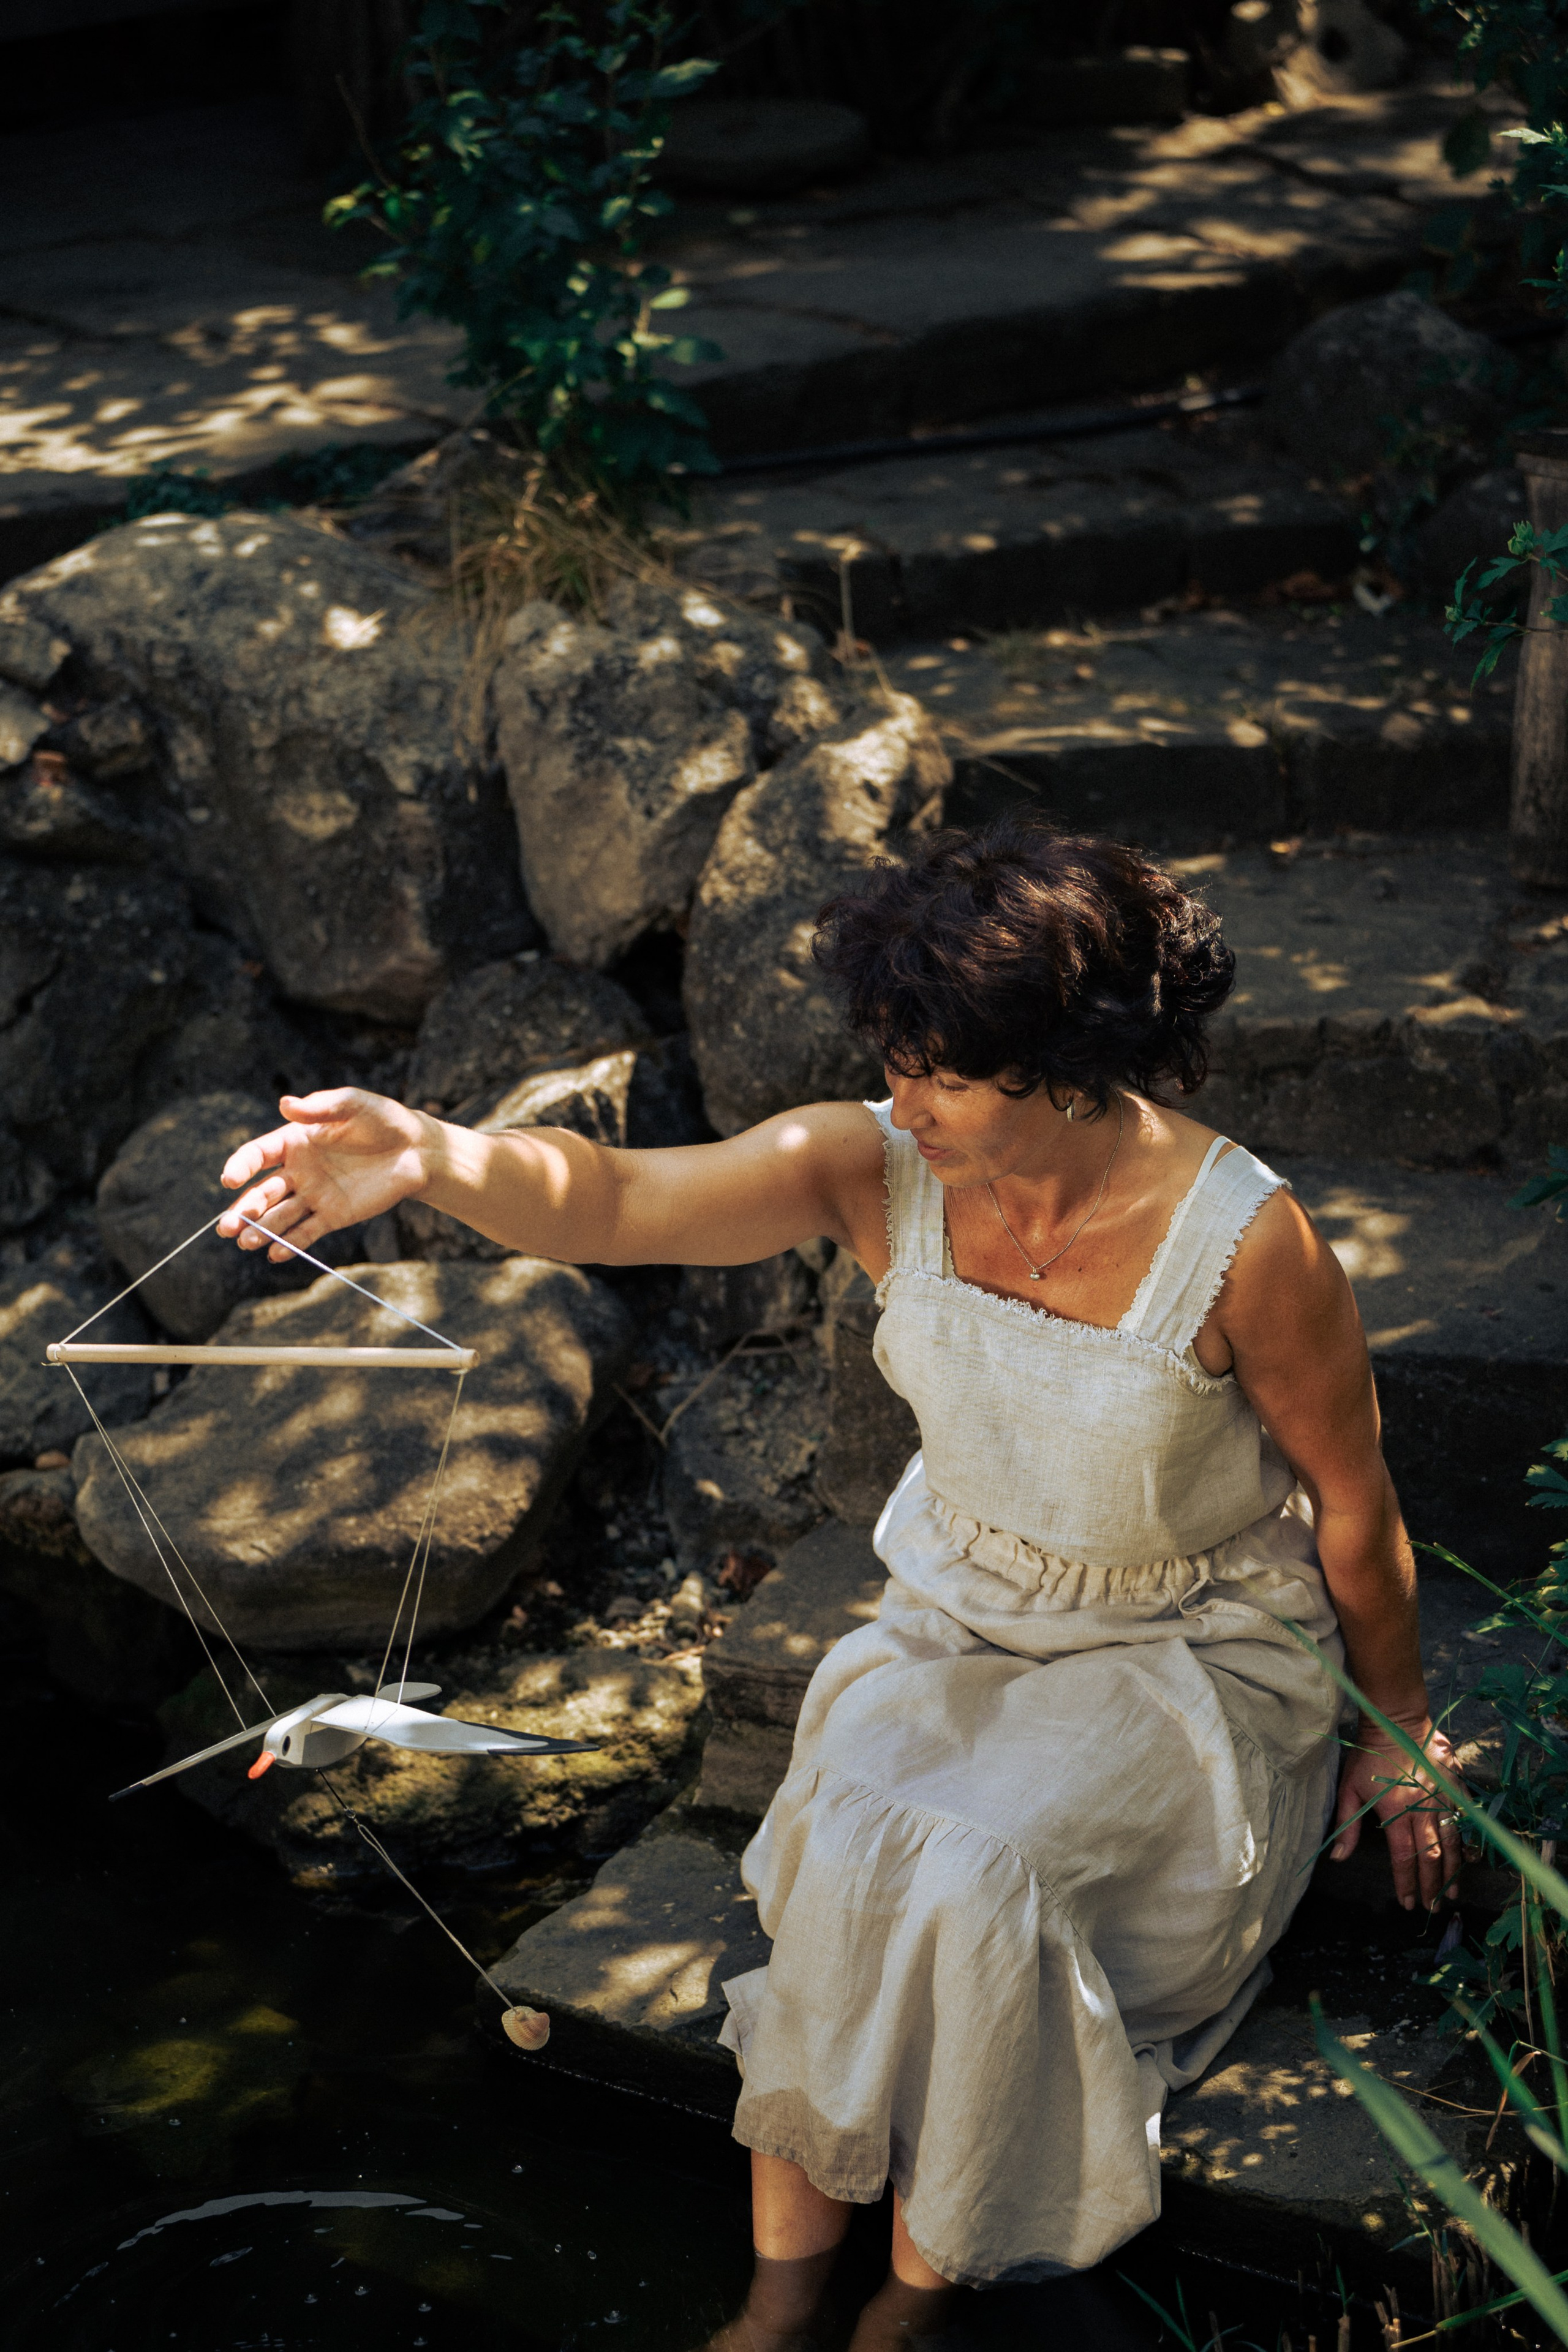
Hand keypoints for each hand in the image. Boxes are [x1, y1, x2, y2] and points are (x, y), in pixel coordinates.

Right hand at [217, 1089, 432, 1263]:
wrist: (417, 1150)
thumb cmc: (383, 1120)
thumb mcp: (352, 1104)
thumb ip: (320, 1108)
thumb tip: (285, 1104)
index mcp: (294, 1141)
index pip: (258, 1155)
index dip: (241, 1166)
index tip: (230, 1179)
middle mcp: (298, 1170)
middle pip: (262, 1193)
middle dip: (242, 1210)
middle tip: (226, 1227)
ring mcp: (314, 1195)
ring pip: (280, 1216)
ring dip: (261, 1230)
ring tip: (246, 1242)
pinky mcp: (334, 1215)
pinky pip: (307, 1232)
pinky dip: (291, 1244)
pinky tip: (275, 1253)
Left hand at [1329, 1711, 1463, 1911]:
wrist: (1396, 1720)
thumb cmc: (1368, 1755)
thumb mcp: (1349, 1788)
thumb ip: (1347, 1826)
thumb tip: (1338, 1858)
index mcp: (1395, 1811)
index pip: (1403, 1857)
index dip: (1406, 1883)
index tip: (1408, 1902)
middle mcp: (1422, 1808)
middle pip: (1431, 1856)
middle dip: (1432, 1885)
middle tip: (1432, 1906)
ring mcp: (1442, 1798)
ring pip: (1452, 1842)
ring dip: (1453, 1871)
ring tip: (1451, 1892)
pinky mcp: (1455, 1787)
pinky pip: (1465, 1819)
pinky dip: (1467, 1840)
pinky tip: (1467, 1857)